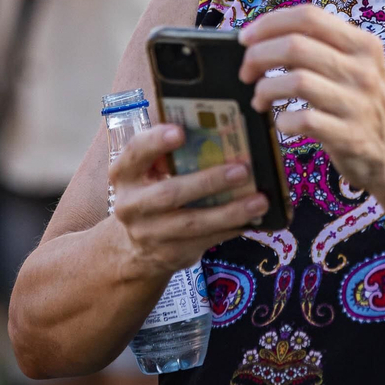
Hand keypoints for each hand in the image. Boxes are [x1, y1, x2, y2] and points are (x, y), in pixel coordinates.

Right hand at [108, 124, 268, 279]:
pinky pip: (206, 240)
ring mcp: (150, 234)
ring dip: (230, 211)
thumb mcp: (149, 173)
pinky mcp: (171, 254)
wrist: (135, 248)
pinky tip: (253, 219)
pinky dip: (231, 229)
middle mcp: (131, 205)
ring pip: (193, 223)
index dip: (155, 142)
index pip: (135, 153)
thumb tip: (218, 132)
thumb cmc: (152, 193)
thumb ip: (170, 155)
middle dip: (208, 181)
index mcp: (124, 174)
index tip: (180, 131)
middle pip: (169, 193)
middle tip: (242, 170)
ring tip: (260, 200)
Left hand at [239, 5, 384, 194]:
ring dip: (265, 89)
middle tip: (246, 72)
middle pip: (295, 45)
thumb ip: (322, 48)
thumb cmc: (366, 108)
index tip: (246, 38)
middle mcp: (364, 69)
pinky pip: (303, 120)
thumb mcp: (358, 68)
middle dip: (258, 56)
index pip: (309, 16)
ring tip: (260, 99)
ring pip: (296, 81)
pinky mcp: (350, 135)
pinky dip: (282, 120)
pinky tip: (282, 123)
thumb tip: (266, 37)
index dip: (269, 23)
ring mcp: (358, 103)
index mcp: (364, 44)